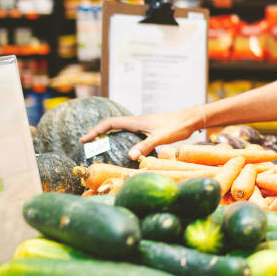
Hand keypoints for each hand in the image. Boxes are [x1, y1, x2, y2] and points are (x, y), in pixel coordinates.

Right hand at [79, 107, 200, 159]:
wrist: (192, 118)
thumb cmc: (177, 126)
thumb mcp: (161, 138)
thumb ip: (146, 146)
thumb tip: (130, 156)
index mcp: (137, 121)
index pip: (110, 123)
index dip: (95, 130)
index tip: (84, 140)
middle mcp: (138, 121)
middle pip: (112, 124)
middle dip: (98, 133)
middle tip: (88, 144)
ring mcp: (144, 124)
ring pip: (121, 127)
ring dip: (109, 134)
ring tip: (101, 146)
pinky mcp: (150, 127)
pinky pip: (130, 131)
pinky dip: (122, 137)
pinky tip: (124, 147)